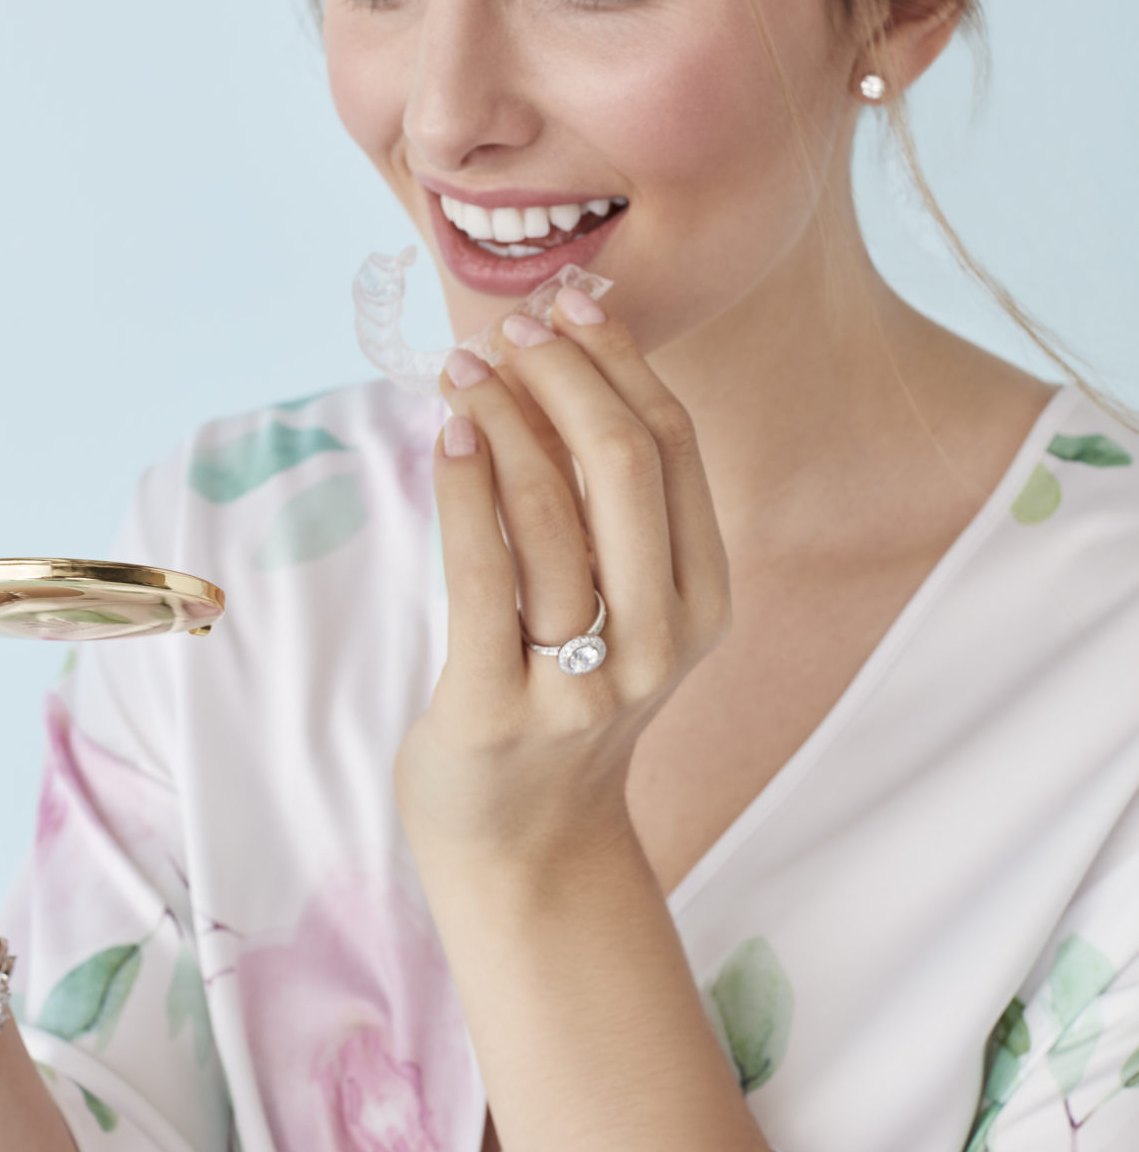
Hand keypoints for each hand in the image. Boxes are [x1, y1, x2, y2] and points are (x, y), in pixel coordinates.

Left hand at [393, 286, 730, 894]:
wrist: (526, 848)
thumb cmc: (562, 702)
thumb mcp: (620, 612)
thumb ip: (609, 512)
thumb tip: (560, 362)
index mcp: (703, 602)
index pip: (673, 448)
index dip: (620, 361)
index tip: (567, 303)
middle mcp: (660, 640)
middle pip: (624, 465)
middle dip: (564, 372)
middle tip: (509, 325)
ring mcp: (584, 681)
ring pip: (552, 510)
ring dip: (502, 416)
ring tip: (462, 367)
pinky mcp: (500, 709)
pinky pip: (483, 572)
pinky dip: (465, 487)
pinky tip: (447, 434)